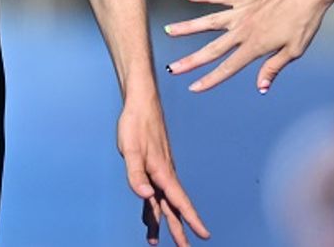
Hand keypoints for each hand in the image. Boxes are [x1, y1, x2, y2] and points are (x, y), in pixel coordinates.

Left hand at [118, 91, 209, 244]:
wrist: (140, 101)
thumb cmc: (135, 123)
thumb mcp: (130, 150)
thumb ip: (136, 175)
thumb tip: (147, 197)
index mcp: (162, 172)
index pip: (179, 201)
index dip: (191, 220)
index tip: (203, 235)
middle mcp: (164, 174)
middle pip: (173, 207)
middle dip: (179, 229)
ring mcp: (159, 171)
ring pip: (163, 202)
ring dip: (163, 221)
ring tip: (157, 242)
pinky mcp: (152, 167)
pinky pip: (154, 193)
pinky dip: (152, 207)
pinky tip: (149, 214)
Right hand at [164, 0, 332, 93]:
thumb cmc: (306, 21)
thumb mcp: (294, 50)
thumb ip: (273, 68)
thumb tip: (260, 88)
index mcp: (255, 46)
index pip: (228, 67)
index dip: (210, 79)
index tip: (193, 88)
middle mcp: (244, 29)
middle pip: (212, 48)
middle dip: (191, 60)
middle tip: (171, 68)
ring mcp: (242, 11)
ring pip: (209, 21)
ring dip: (188, 27)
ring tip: (169, 31)